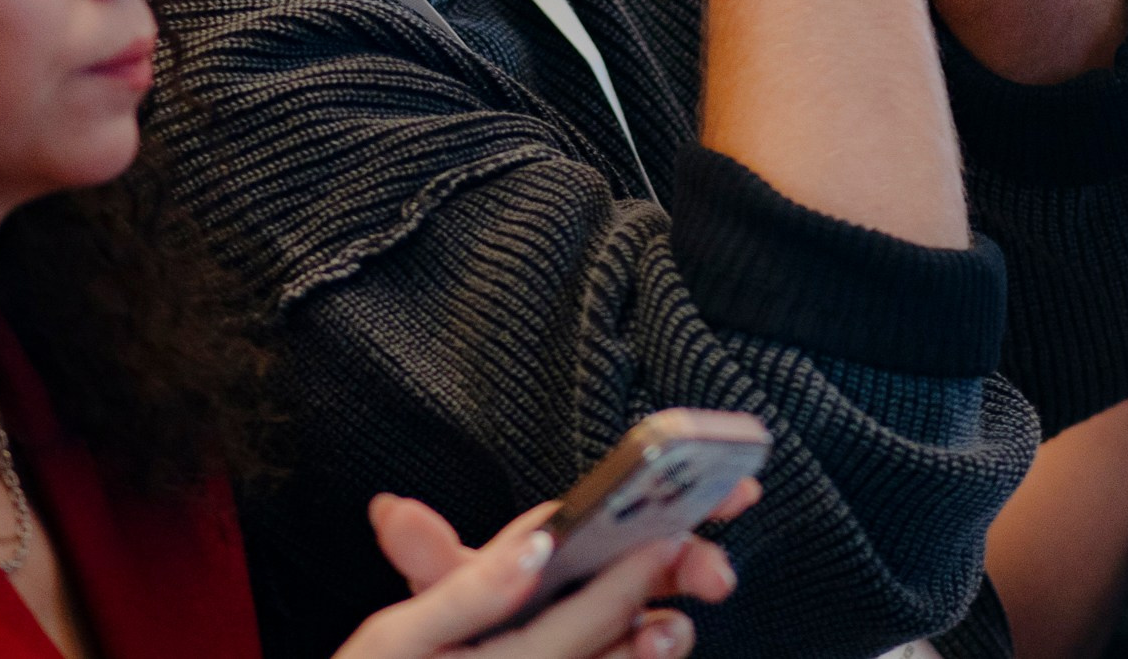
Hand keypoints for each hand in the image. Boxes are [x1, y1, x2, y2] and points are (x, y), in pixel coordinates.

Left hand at [343, 483, 757, 658]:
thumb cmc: (451, 635)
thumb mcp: (439, 601)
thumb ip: (437, 564)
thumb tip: (391, 511)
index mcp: (559, 548)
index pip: (625, 507)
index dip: (678, 489)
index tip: (736, 486)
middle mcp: (593, 585)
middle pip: (658, 559)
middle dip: (694, 559)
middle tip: (715, 574)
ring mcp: (607, 634)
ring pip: (659, 619)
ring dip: (675, 621)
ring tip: (668, 631)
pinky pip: (638, 656)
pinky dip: (653, 652)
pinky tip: (655, 644)